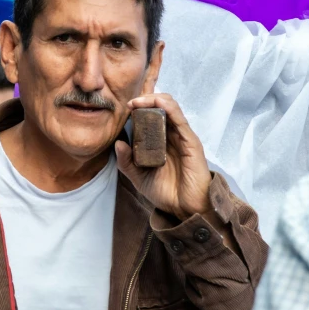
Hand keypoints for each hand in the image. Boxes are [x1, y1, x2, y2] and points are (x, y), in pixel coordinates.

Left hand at [115, 93, 211, 220]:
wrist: (184, 209)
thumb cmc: (165, 193)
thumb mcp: (138, 177)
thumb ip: (126, 162)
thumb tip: (118, 143)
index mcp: (159, 142)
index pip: (151, 117)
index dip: (140, 108)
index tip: (126, 107)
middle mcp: (171, 136)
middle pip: (161, 108)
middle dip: (145, 100)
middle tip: (131, 103)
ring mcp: (181, 137)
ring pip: (171, 108)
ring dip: (154, 100)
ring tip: (139, 102)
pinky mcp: (190, 141)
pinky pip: (180, 119)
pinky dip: (169, 107)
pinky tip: (158, 102)